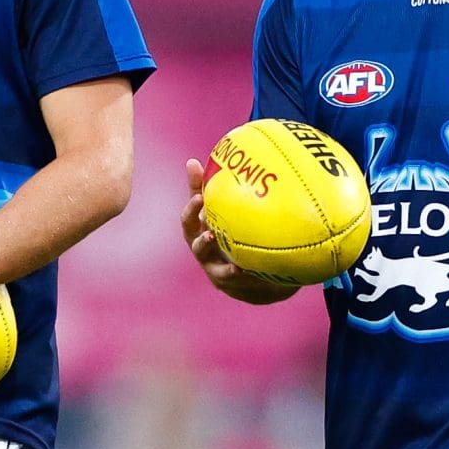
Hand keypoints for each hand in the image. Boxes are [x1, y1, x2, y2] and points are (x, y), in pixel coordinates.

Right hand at [180, 158, 298, 305]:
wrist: (253, 272)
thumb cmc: (233, 233)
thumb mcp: (222, 211)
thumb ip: (209, 189)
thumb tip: (193, 161)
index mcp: (200, 233)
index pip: (190, 220)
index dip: (192, 210)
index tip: (200, 199)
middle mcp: (205, 254)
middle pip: (197, 246)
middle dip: (202, 239)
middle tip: (211, 228)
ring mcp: (218, 272)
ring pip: (218, 270)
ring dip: (227, 266)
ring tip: (238, 265)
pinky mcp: (237, 287)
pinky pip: (242, 283)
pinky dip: (249, 278)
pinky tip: (258, 272)